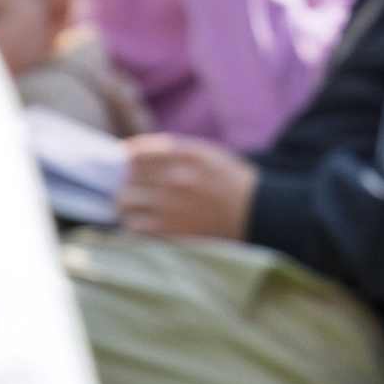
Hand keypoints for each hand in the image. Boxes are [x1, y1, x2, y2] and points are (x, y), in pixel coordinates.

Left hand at [113, 136, 260, 241]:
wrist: (258, 215)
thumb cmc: (232, 182)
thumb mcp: (209, 153)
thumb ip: (175, 150)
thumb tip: (134, 154)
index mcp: (185, 156)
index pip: (137, 153)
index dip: (127, 157)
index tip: (125, 162)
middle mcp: (175, 179)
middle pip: (128, 177)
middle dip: (125, 181)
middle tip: (127, 186)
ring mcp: (171, 207)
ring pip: (126, 202)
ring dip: (125, 203)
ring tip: (131, 207)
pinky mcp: (172, 232)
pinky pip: (136, 227)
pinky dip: (133, 224)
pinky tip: (141, 223)